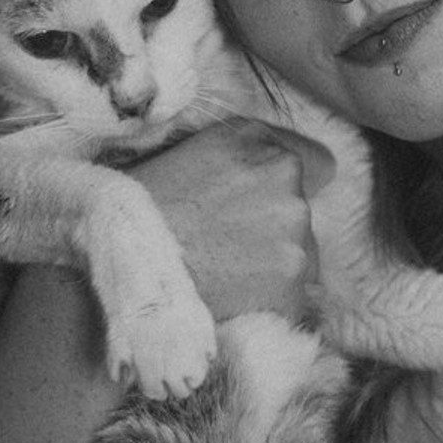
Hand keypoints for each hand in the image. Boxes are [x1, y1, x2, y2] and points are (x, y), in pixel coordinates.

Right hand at [134, 119, 330, 319]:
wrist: (125, 259)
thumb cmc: (140, 205)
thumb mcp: (187, 149)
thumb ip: (239, 154)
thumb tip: (261, 171)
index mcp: (260, 142)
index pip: (318, 164)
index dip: (289, 186)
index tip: (266, 203)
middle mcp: (286, 180)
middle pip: (301, 213)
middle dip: (274, 226)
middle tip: (226, 243)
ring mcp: (295, 233)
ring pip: (300, 255)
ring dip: (274, 264)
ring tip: (224, 273)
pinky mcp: (292, 283)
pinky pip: (291, 295)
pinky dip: (267, 300)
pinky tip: (230, 298)